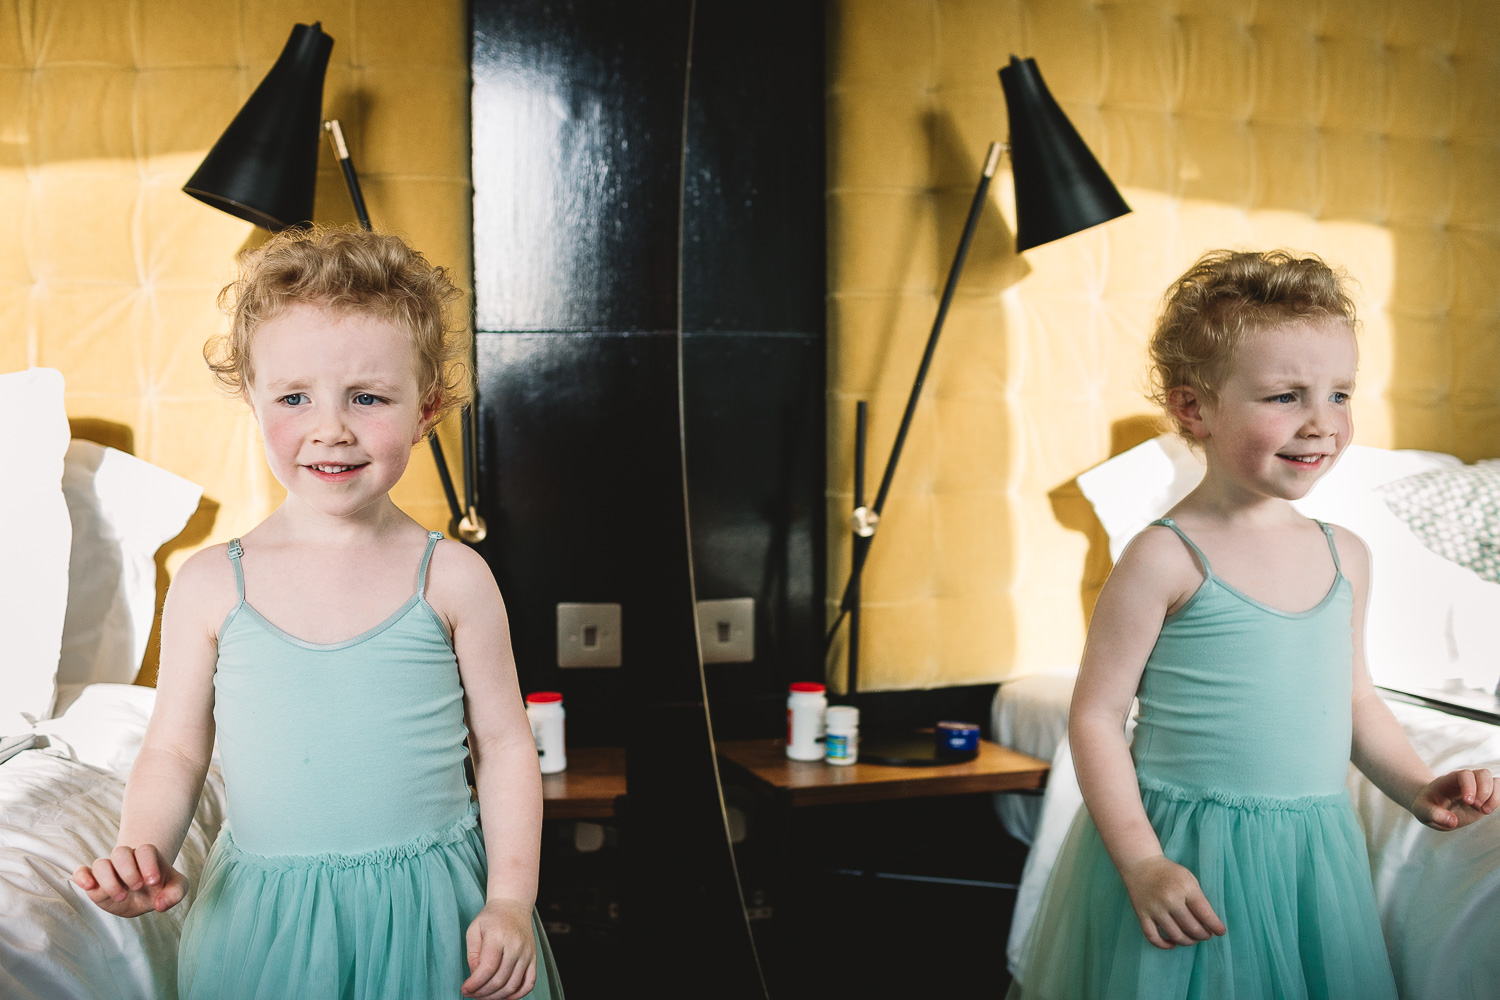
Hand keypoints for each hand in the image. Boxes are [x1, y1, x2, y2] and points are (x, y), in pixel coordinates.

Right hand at [73, 844, 187, 917]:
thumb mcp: (176, 888)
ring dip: (109, 880)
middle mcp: (126, 859)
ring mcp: (108, 869)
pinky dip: (82, 877)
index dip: (148, 864)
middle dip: (129, 871)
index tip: (152, 882)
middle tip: (137, 887)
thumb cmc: (160, 888)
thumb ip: (175, 893)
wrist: (143, 895)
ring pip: (101, 864)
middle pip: (121, 852)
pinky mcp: (94, 881)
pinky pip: (81, 872)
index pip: (145, 850)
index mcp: (147, 856)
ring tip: (121, 896)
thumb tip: (160, 905)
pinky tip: (89, 886)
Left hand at [463, 898, 536, 999]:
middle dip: (482, 993)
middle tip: (472, 995)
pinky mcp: (533, 958)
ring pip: (513, 986)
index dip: (474, 984)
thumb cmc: (491, 918)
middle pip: (499, 980)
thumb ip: (473, 954)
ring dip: (496, 997)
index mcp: (498, 936)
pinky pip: (529, 983)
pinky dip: (516, 995)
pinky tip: (503, 996)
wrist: (513, 905)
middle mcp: (516, 945)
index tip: (465, 990)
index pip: (487, 968)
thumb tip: (475, 976)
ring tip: (484, 996)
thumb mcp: (474, 930)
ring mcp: (527, 953)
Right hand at [1118, 854, 1226, 949]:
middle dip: (1204, 935)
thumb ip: (1198, 899)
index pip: (1205, 914)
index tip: (1220, 932)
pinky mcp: (1142, 914)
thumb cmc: (1169, 872)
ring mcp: (1155, 908)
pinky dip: (1164, 945)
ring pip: (1175, 935)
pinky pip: (1153, 937)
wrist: (1140, 864)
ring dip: (1188, 942)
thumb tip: (1208, 923)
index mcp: (1185, 888)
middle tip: (1206, 934)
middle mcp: (1170, 899)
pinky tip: (1172, 943)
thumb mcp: (1188, 878)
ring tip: (1192, 938)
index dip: (1216, 927)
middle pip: (1192, 928)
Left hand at [1412, 768, 1496, 830]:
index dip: (1470, 786)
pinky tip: (1487, 810)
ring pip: (1494, 781)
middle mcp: (1465, 781)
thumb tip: (1452, 822)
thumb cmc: (1426, 806)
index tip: (1468, 802)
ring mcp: (1476, 788)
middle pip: (1483, 774)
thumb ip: (1434, 814)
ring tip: (1484, 811)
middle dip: (1484, 790)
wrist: (1432, 808)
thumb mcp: (1422, 810)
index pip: (1464, 775)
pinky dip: (1498, 800)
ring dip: (1494, 796)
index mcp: (1449, 779)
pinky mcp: (1484, 797)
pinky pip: (1498, 791)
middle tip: (1476, 807)